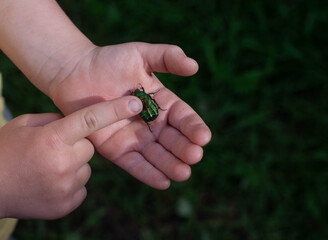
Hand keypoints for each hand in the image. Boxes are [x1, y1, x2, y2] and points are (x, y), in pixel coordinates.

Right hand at [0, 96, 141, 218]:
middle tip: (54, 149)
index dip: (115, 109)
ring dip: (73, 165)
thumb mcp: (25, 125)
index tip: (137, 103)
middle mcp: (64, 162)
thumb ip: (55, 120)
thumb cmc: (5, 151)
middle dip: (77, 146)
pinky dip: (71, 183)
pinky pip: (82, 187)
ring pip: (86, 168)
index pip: (91, 119)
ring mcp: (67, 186)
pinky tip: (50, 181)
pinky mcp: (68, 203)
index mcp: (53, 138)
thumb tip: (78, 123)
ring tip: (48, 168)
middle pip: (90, 148)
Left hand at [49, 42, 211, 189]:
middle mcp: (152, 124)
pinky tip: (163, 183)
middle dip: (184, 149)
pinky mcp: (116, 150)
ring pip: (157, 155)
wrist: (75, 72)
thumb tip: (194, 66)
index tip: (204, 137)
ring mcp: (135, 138)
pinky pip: (134, 163)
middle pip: (173, 140)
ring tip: (183, 173)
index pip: (184, 118)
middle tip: (194, 156)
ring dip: (171, 165)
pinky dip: (148, 173)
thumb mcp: (141, 54)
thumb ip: (168, 57)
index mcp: (162, 103)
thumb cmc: (109, 60)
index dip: (194, 127)